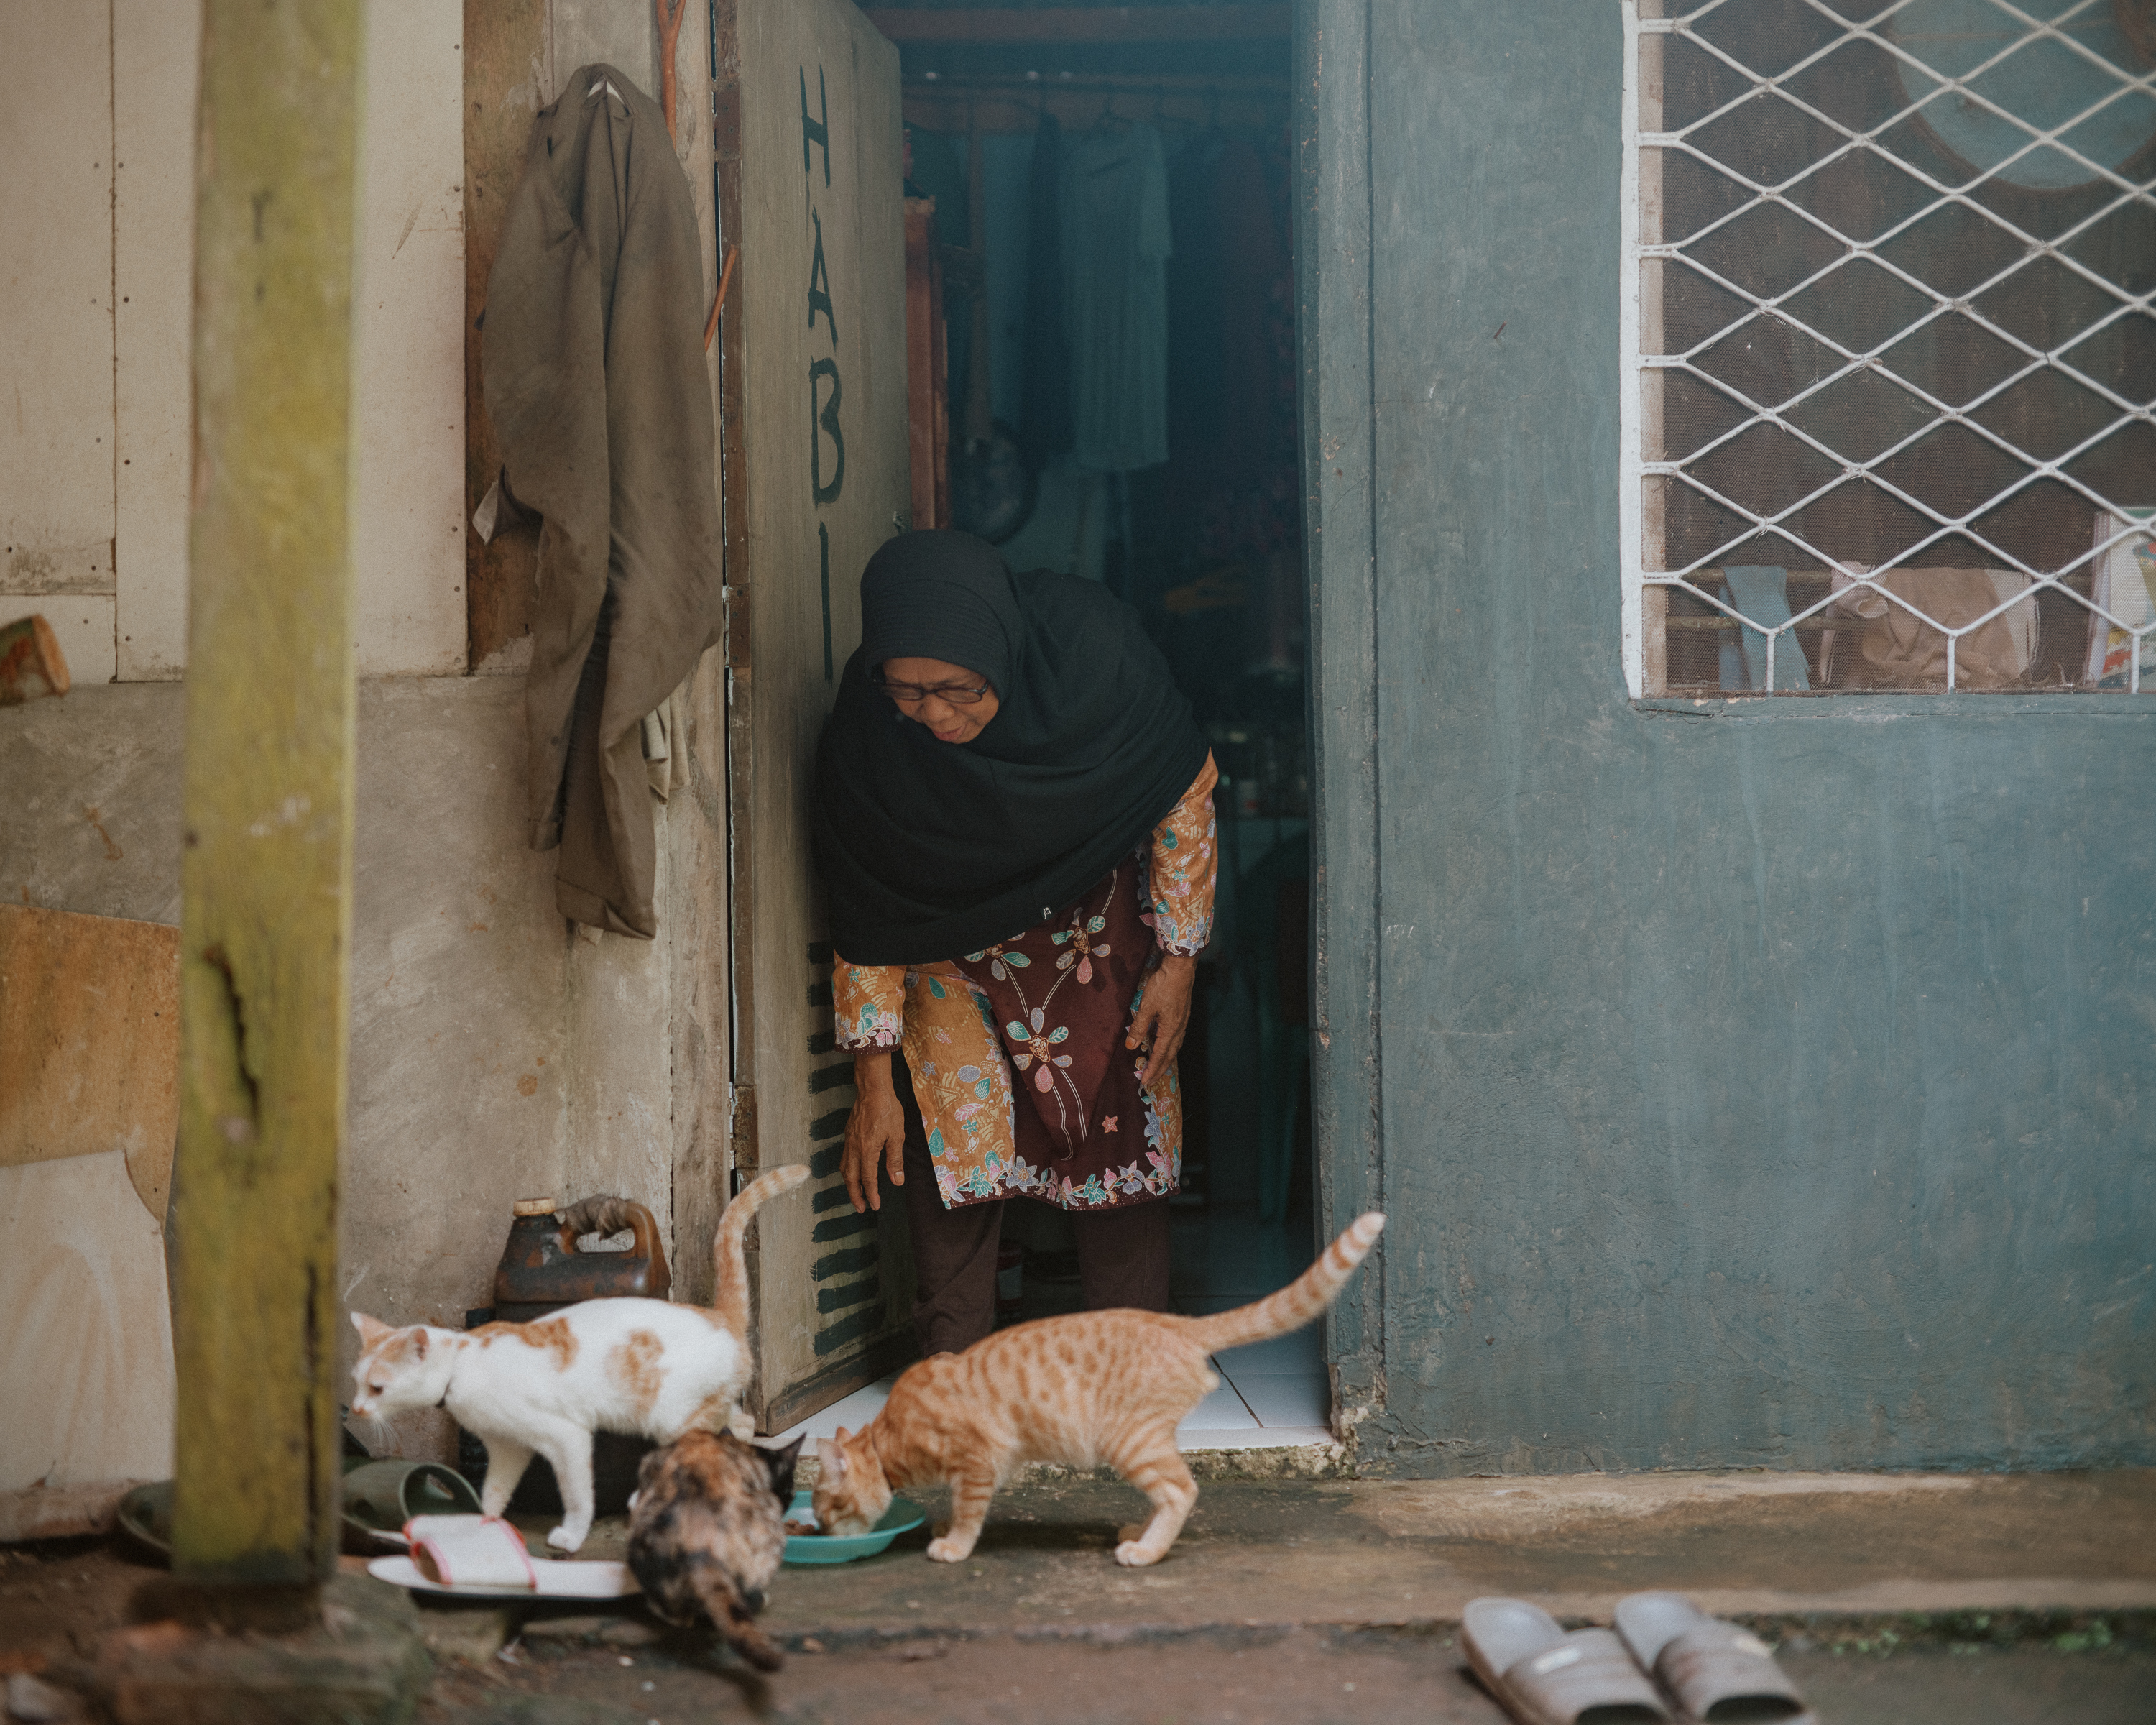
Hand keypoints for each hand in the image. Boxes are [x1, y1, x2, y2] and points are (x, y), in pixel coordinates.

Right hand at [841, 1052, 905, 1212]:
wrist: (872, 1089)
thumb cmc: (887, 1110)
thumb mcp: (897, 1136)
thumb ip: (895, 1160)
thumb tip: (897, 1181)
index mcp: (867, 1150)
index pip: (868, 1179)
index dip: (872, 1194)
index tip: (874, 1207)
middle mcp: (854, 1148)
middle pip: (851, 1178)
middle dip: (855, 1195)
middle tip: (861, 1208)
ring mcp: (849, 1141)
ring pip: (845, 1169)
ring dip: (849, 1184)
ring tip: (856, 1194)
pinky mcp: (848, 1134)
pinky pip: (845, 1158)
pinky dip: (848, 1170)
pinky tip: (854, 1171)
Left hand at [1126, 952, 1196, 1092]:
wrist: (1180, 970)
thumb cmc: (1163, 987)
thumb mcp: (1147, 1007)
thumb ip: (1139, 1028)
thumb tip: (1131, 1046)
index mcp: (1170, 1030)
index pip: (1160, 1055)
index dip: (1152, 1069)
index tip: (1145, 1081)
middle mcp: (1179, 1029)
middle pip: (1170, 1055)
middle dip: (1160, 1069)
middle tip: (1151, 1081)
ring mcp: (1182, 1022)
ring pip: (1174, 1047)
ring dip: (1166, 1059)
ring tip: (1158, 1068)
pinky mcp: (1183, 1015)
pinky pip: (1176, 1038)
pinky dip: (1170, 1047)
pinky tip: (1165, 1045)